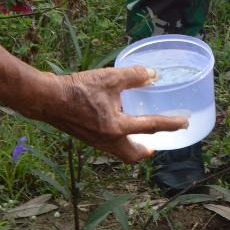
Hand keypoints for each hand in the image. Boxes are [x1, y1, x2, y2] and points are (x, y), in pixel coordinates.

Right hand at [28, 65, 189, 162]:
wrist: (46, 99)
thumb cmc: (77, 89)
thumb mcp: (110, 78)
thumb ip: (134, 76)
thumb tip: (153, 75)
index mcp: (117, 127)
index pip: (151, 127)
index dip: (170, 124)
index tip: (184, 124)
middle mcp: (107, 139)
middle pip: (131, 154)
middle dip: (144, 151)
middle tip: (155, 145)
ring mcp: (95, 140)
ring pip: (118, 151)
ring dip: (130, 147)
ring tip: (137, 138)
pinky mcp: (85, 136)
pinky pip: (107, 144)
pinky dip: (116, 140)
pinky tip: (114, 126)